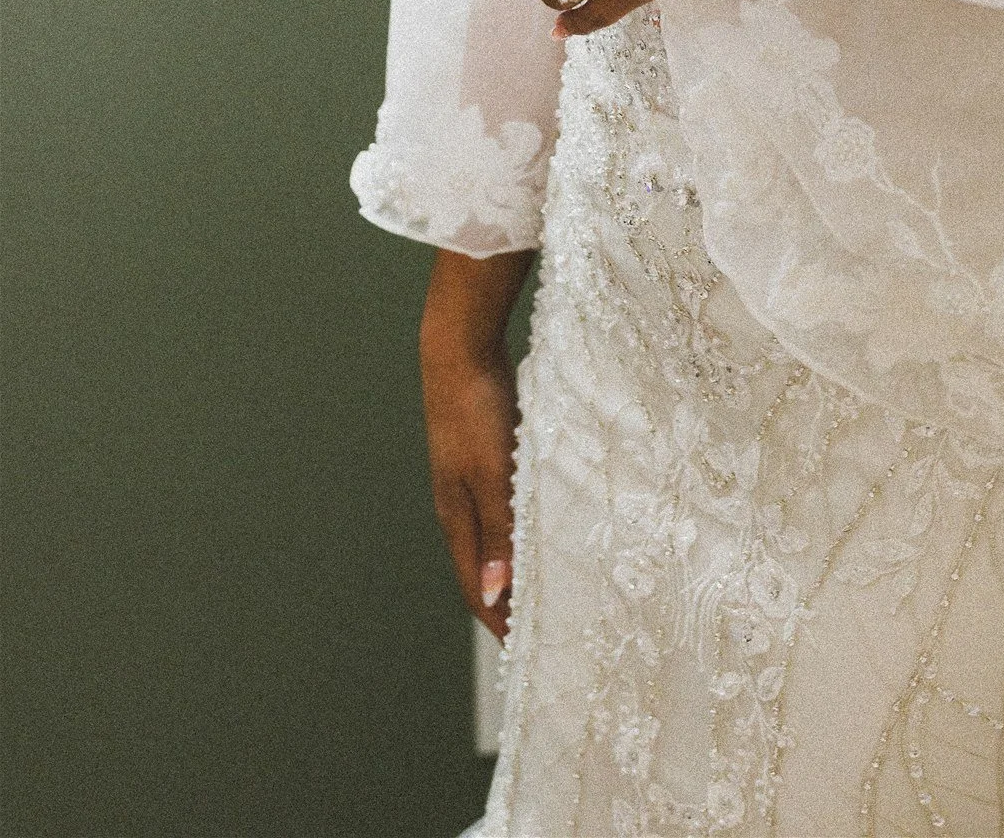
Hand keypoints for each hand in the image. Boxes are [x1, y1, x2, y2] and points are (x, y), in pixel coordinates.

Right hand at [420, 331, 519, 643]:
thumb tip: (492, 595)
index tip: (526, 653)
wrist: (459, 348)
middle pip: (482, 568)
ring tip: (546, 586)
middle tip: (542, 630)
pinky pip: (502, 509)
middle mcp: (458, 504)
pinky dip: (518, 531)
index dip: (499, 621)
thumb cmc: (475, 409)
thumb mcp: (493, 474)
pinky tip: (541, 526)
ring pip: (493, 538)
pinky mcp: (482, 456)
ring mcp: (468, 479)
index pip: (476, 587)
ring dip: (514, 566)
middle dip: (506, 602)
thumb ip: (497, 532)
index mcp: (456, 516)